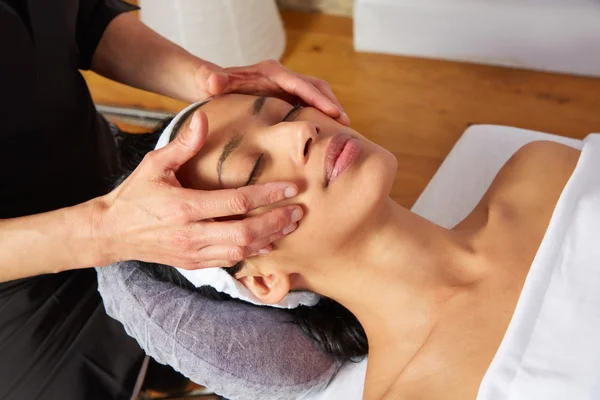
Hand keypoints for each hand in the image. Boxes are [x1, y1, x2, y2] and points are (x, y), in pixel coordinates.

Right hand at [99, 111, 302, 269]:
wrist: (112, 232)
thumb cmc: (135, 195)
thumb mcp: (155, 165)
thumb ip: (183, 144)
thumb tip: (203, 117)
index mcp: (184, 207)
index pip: (236, 202)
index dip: (267, 196)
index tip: (291, 188)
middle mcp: (191, 234)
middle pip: (245, 233)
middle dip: (276, 222)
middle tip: (298, 211)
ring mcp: (193, 253)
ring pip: (241, 251)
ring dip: (269, 238)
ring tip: (290, 225)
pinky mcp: (194, 264)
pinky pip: (230, 261)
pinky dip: (252, 252)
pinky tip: (268, 241)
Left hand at [194, 59, 349, 125]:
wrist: (210, 83)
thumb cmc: (210, 83)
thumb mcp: (208, 81)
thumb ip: (210, 79)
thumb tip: (214, 81)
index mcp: (270, 72)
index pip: (300, 83)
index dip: (318, 98)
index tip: (334, 111)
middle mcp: (282, 77)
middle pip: (315, 86)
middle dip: (331, 103)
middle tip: (346, 124)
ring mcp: (285, 88)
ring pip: (315, 95)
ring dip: (330, 110)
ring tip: (344, 131)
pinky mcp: (286, 98)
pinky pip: (308, 105)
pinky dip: (320, 116)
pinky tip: (326, 134)